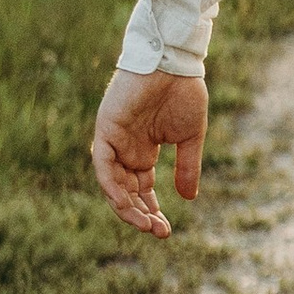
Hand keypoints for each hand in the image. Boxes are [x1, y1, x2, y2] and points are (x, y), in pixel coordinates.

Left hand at [91, 69, 209, 238]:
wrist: (174, 61)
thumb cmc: (184, 92)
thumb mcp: (190, 137)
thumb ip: (187, 167)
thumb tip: (189, 199)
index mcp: (144, 150)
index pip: (142, 189)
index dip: (152, 210)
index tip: (165, 230)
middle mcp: (126, 149)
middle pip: (127, 192)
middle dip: (141, 214)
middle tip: (158, 232)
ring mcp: (114, 140)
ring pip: (112, 184)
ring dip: (126, 207)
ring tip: (146, 224)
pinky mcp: (105, 129)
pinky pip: (103, 165)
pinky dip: (111, 186)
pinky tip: (125, 203)